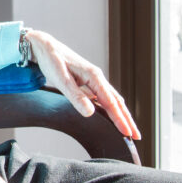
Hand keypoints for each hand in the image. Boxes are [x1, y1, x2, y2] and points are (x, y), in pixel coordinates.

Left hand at [26, 30, 141, 139]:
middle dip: (127, 119)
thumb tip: (90, 112)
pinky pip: (104, 97)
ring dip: (121, 114)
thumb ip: (75, 96)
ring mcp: (93, 80)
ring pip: (112, 99)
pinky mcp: (88, 82)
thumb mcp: (60, 78)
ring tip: (128, 129)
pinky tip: (112, 115)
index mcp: (93, 76)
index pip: (110, 102)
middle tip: (136, 136)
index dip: (119, 119)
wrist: (44, 45)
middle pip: (116, 102)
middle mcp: (97, 77)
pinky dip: (111, 108)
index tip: (127, 133)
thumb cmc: (52, 59)